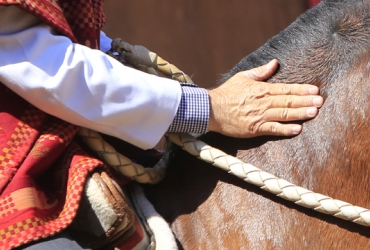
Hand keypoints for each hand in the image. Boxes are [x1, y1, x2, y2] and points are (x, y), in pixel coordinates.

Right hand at [207, 59, 322, 137]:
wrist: (212, 109)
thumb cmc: (227, 93)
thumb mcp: (243, 77)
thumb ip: (261, 71)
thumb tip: (274, 63)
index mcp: (262, 89)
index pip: (286, 89)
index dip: (301, 90)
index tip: (314, 90)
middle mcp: (264, 102)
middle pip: (289, 101)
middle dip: (306, 101)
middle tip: (321, 101)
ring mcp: (260, 116)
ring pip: (285, 114)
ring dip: (301, 113)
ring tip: (314, 112)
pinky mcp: (255, 128)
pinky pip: (274, 129)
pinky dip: (286, 129)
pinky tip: (298, 129)